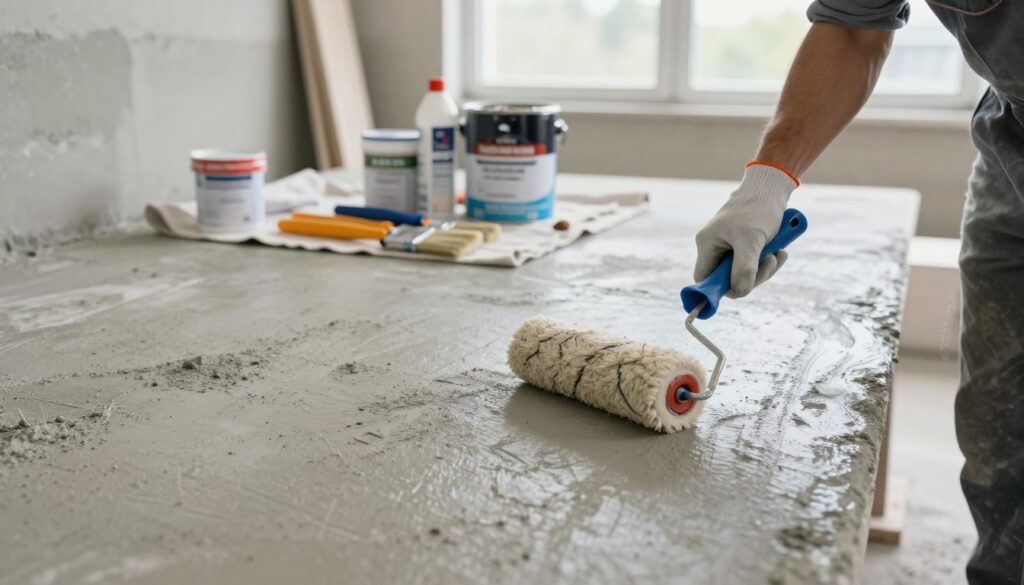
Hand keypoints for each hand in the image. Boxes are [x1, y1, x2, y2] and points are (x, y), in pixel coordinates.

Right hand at [694, 164, 798, 297]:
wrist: (771, 186)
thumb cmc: (757, 209)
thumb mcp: (751, 241)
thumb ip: (744, 269)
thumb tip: (739, 292)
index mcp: (707, 244)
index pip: (704, 278)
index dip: (718, 288)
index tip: (739, 290)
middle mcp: (715, 246)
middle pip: (727, 278)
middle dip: (752, 276)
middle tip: (769, 263)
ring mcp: (729, 245)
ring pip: (744, 271)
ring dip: (764, 268)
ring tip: (778, 253)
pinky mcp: (744, 243)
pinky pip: (754, 262)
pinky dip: (768, 260)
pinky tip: (780, 250)